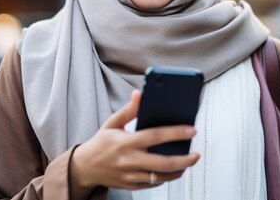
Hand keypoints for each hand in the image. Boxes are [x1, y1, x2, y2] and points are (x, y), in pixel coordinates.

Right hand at [70, 90, 199, 190]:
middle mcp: (129, 160)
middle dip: (185, 159)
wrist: (85, 167)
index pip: (156, 136)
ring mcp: (130, 175)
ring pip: (161, 177)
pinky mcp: (131, 185)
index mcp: (126, 142)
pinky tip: (170, 170)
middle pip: (163, 162)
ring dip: (178, 170)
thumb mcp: (112, 123)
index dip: (176, 133)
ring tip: (186, 163)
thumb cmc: (100, 143)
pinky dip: (165, 177)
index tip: (191, 130)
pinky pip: (153, 184)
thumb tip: (140, 94)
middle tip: (195, 154)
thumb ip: (129, 110)